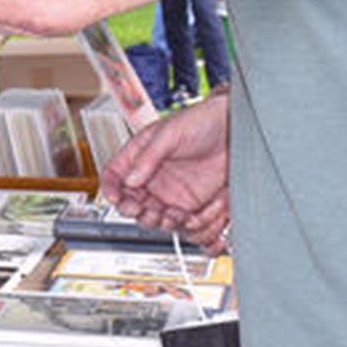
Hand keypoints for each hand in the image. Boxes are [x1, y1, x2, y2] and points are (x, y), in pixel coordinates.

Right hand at [100, 93, 231, 252]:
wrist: (235, 130)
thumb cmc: (202, 120)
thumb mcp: (169, 133)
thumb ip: (147, 157)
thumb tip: (129, 179)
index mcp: (139, 157)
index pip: (114, 177)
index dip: (111, 189)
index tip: (115, 198)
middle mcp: (152, 178)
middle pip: (131, 204)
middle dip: (136, 211)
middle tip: (145, 210)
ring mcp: (170, 194)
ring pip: (154, 220)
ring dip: (161, 222)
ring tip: (173, 214)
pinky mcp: (191, 205)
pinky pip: (181, 224)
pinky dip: (186, 226)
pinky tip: (191, 217)